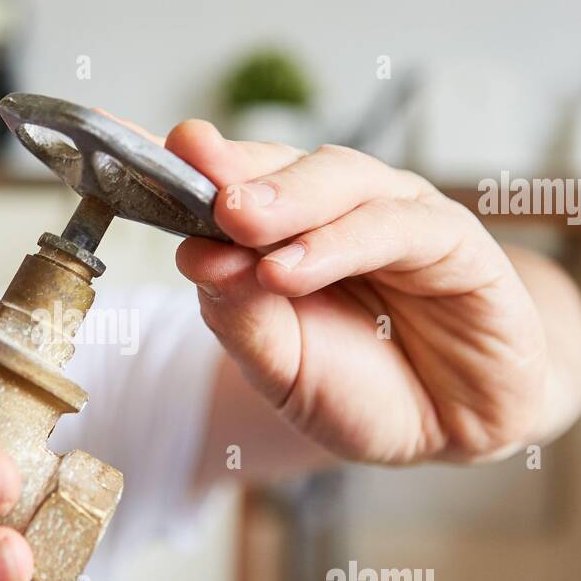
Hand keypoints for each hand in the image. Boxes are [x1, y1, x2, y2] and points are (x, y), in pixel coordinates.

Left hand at [164, 124, 549, 463]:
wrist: (456, 428)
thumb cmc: (364, 387)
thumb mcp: (281, 367)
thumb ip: (239, 313)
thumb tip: (193, 256)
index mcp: (288, 232)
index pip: (229, 183)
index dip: (179, 164)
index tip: (123, 152)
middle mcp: (340, 212)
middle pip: (282, 166)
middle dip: (230, 168)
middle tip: (186, 168)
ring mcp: (399, 219)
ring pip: (341, 181)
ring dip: (284, 198)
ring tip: (236, 217)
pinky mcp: (457, 243)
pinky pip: (397, 228)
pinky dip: (339, 243)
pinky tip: (290, 268)